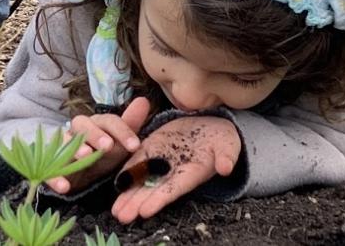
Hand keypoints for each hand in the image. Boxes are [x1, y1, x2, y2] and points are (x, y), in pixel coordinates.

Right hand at [44, 97, 149, 194]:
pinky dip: (54, 177)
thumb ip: (130, 124)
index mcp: (96, 123)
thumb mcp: (118, 144)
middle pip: (82, 124)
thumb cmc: (102, 154)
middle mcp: (77, 131)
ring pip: (64, 142)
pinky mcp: (51, 166)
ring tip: (85, 156)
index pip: (109, 121)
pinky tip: (64, 186)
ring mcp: (62, 147)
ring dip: (75, 148)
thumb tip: (143, 101)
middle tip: (108, 145)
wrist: (80, 175)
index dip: (122, 131)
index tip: (135, 146)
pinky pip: (49, 169)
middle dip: (95, 133)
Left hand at [111, 116, 240, 223]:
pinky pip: (138, 162)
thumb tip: (226, 168)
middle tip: (122, 217)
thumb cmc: (222, 141)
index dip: (160, 199)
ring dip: (129, 195)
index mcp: (192, 172)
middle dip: (138, 203)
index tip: (145, 211)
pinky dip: (127, 174)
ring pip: (143, 180)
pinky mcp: (153, 148)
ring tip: (116, 211)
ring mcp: (162, 161)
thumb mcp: (228, 146)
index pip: (174, 189)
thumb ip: (226, 156)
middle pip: (154, 190)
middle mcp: (174, 172)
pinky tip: (117, 184)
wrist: (211, 127)